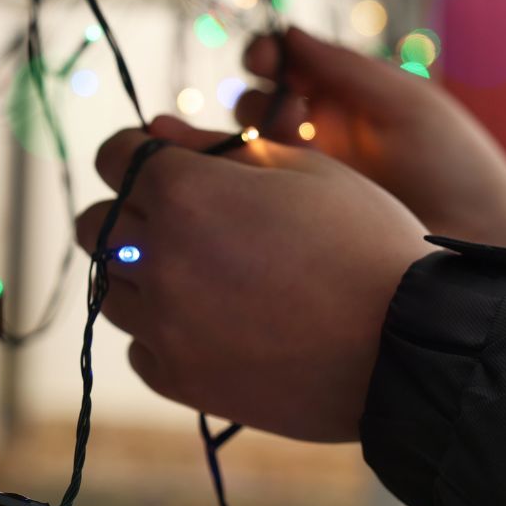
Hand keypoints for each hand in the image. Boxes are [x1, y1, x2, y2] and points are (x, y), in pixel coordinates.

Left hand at [76, 120, 430, 441]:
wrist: (411, 346)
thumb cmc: (362, 239)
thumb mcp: (300, 167)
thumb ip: (213, 144)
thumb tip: (153, 127)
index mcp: (185, 191)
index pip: (112, 156)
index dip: (132, 152)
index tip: (155, 163)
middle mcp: (160, 255)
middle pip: (94, 223)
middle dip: (124, 211)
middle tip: (173, 219)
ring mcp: (164, 323)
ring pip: (109, 287)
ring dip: (139, 273)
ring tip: (197, 275)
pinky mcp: (179, 378)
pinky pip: (138, 348)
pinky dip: (160, 334)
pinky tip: (208, 325)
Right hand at [234, 27, 505, 246]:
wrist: (481, 234)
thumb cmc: (453, 159)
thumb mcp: (405, 102)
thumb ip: (345, 67)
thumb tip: (288, 30)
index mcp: (342, 91)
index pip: (285, 61)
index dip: (265, 54)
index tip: (264, 61)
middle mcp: (317, 126)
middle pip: (256, 99)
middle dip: (261, 99)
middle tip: (292, 114)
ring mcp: (307, 168)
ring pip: (251, 140)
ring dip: (258, 133)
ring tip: (294, 145)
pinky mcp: (302, 207)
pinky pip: (261, 184)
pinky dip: (253, 173)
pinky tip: (275, 175)